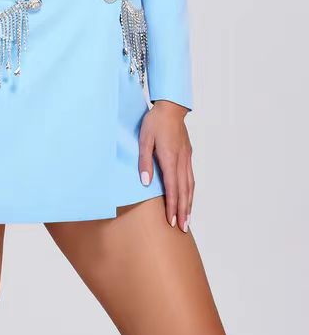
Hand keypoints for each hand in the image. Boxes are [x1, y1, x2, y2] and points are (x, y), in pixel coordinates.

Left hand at [138, 100, 193, 231]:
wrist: (171, 107)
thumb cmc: (155, 121)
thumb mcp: (144, 139)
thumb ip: (144, 161)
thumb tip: (145, 182)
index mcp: (170, 157)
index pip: (172, 187)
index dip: (172, 206)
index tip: (171, 221)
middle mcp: (181, 160)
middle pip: (184, 190)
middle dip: (183, 211)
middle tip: (182, 228)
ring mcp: (186, 157)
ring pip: (190, 185)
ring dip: (189, 204)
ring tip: (187, 219)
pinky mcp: (187, 154)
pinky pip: (190, 177)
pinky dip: (190, 191)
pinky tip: (188, 198)